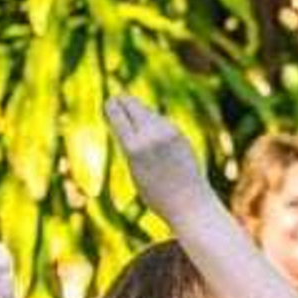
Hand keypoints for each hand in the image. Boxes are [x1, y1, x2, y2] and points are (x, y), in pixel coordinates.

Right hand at [106, 96, 210, 219]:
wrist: (188, 201)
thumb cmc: (155, 192)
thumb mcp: (135, 169)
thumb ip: (132, 146)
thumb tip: (130, 124)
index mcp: (134, 147)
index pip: (118, 116)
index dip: (112, 107)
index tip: (109, 101)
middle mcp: (152, 136)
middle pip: (134, 107)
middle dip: (124, 102)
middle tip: (117, 97)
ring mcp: (169, 133)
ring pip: (149, 113)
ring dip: (139, 110)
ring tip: (129, 106)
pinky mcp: (181, 135)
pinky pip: (162, 121)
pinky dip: (153, 120)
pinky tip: (149, 121)